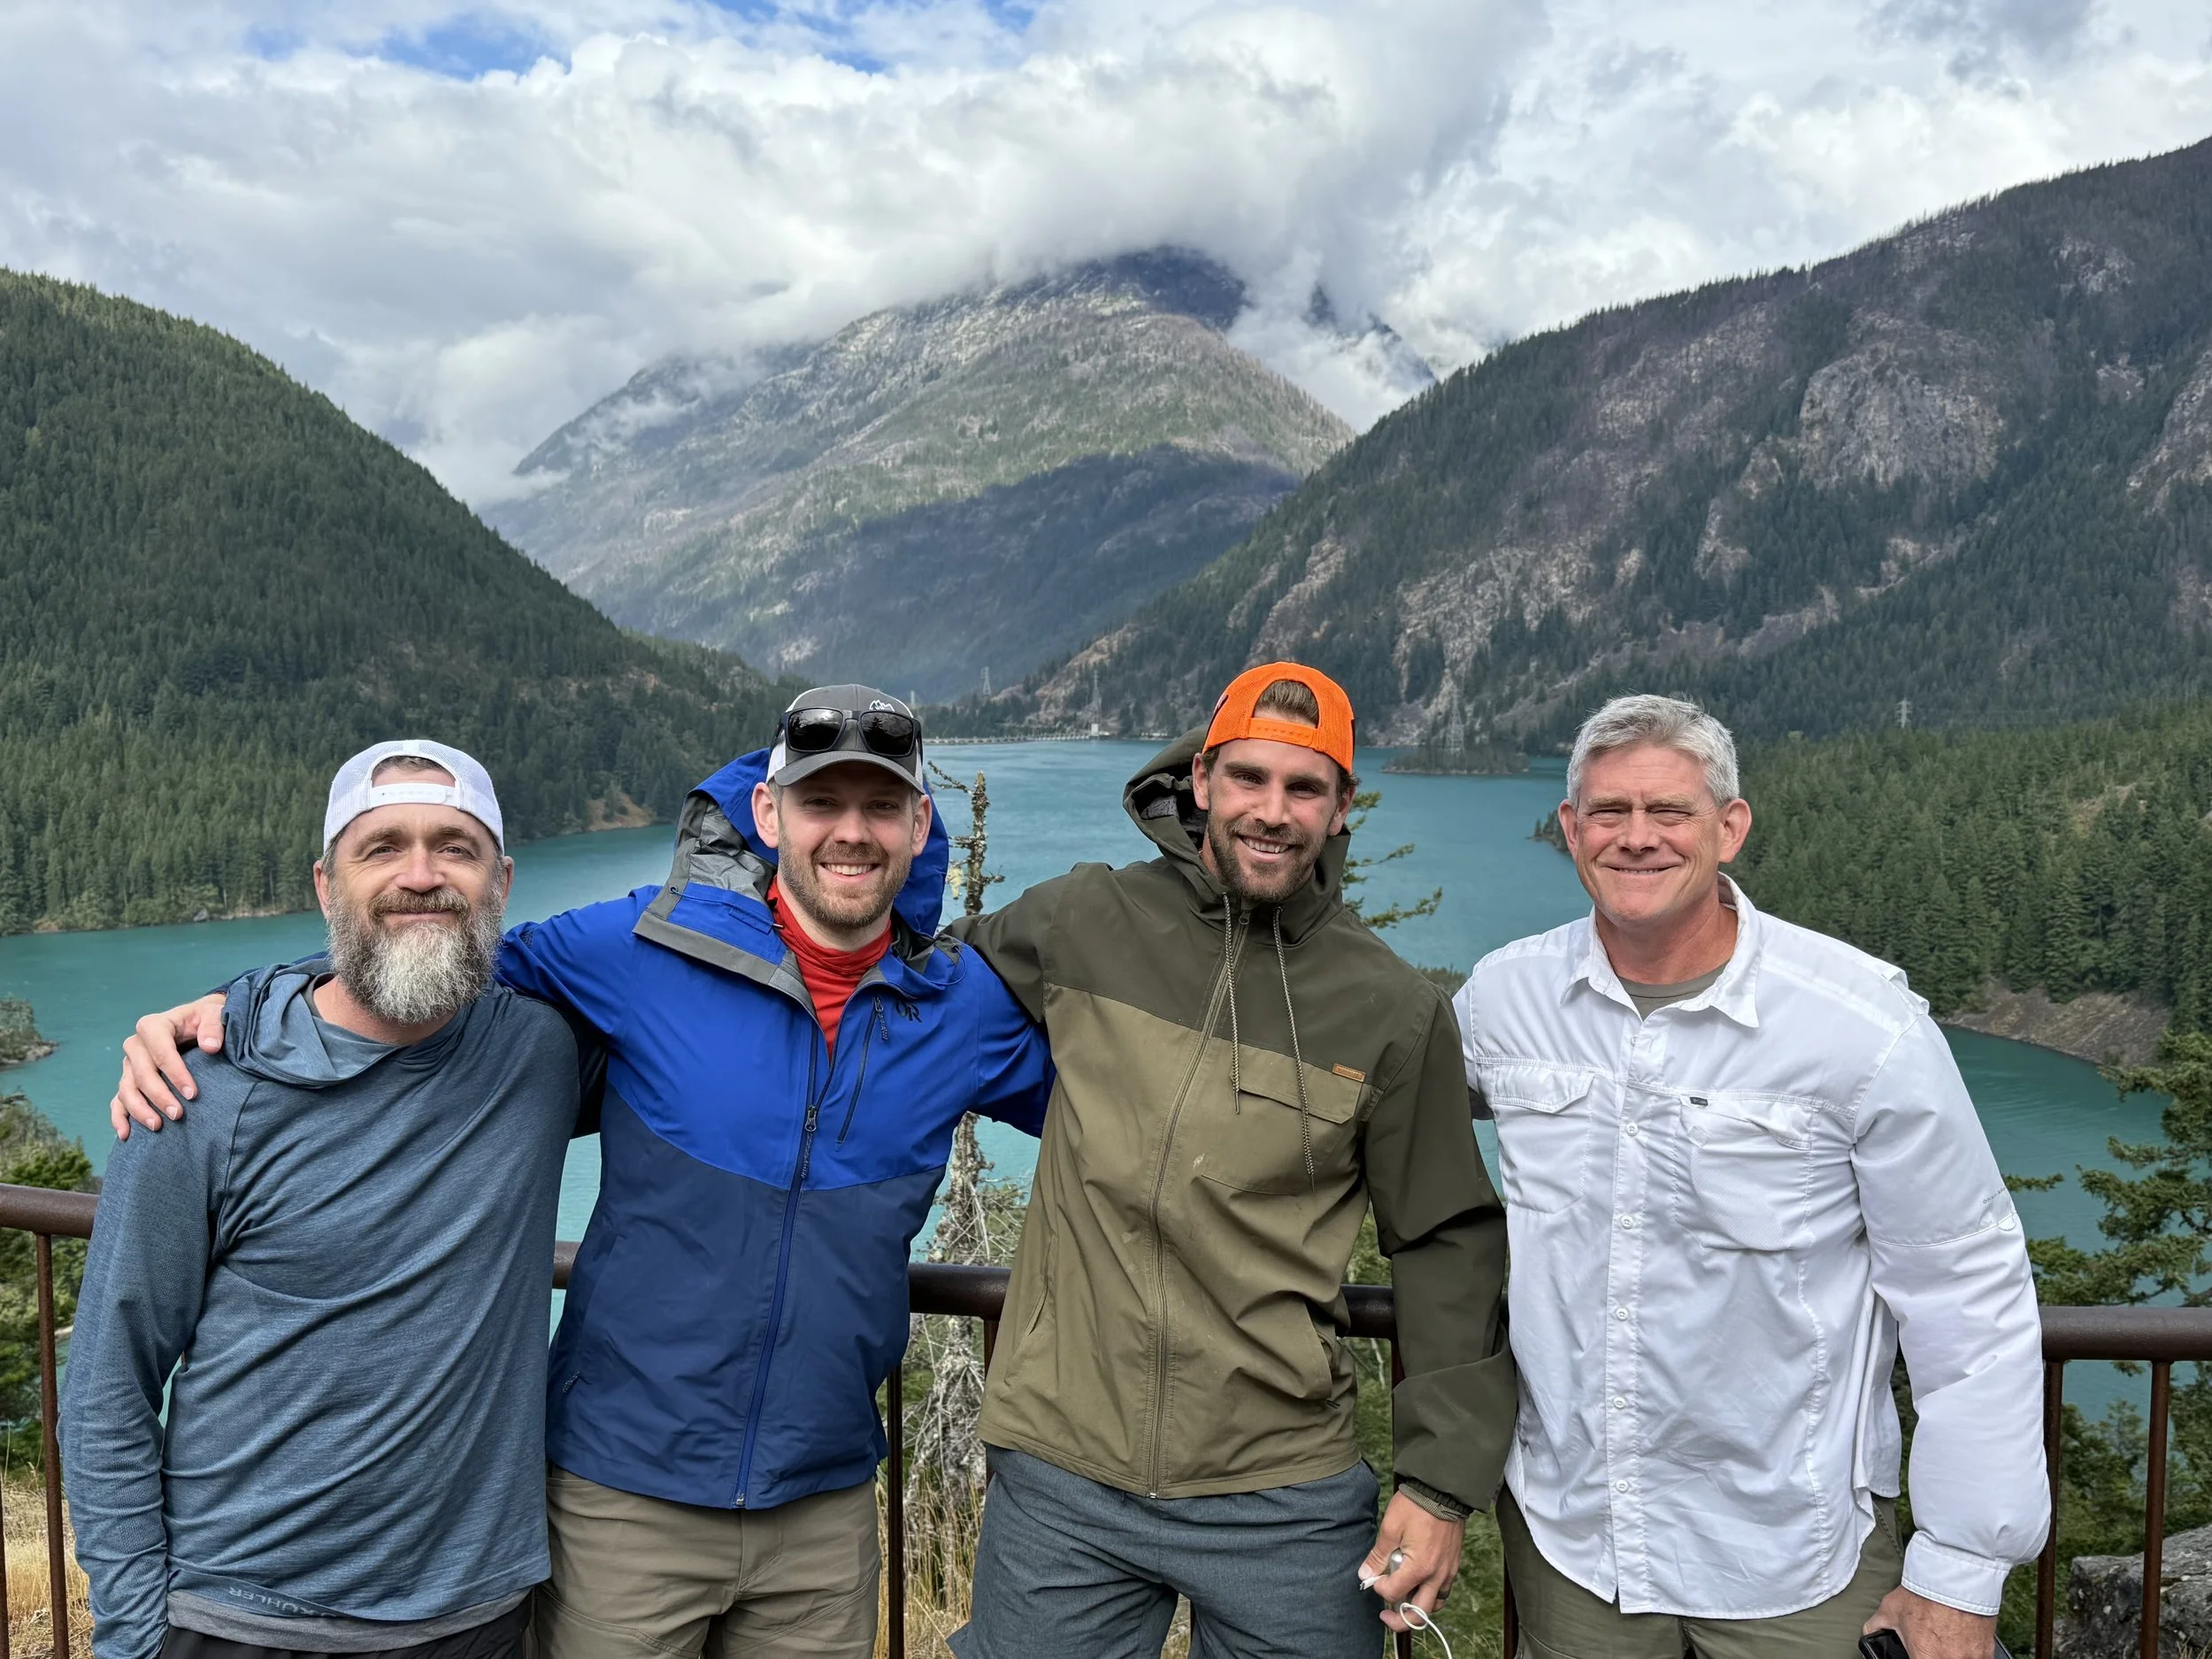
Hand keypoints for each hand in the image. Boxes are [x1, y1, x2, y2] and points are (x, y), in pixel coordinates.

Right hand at [111, 994, 226, 1139]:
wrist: (197, 1021)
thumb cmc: (205, 1018)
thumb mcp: (213, 1014)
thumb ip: (213, 1026)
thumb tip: (210, 1046)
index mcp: (154, 1026)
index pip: (161, 1051)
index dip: (175, 1074)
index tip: (193, 1094)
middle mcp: (136, 1045)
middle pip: (141, 1073)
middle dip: (159, 1096)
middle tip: (179, 1115)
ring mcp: (130, 1064)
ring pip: (126, 1089)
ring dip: (140, 1110)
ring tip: (157, 1127)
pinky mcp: (129, 1080)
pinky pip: (118, 1100)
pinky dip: (119, 1117)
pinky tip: (127, 1134)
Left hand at [1360, 1491, 1464, 1632]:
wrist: (1442, 1491)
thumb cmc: (1415, 1506)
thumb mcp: (1390, 1527)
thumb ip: (1378, 1555)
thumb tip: (1365, 1575)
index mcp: (1419, 1568)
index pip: (1394, 1593)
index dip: (1379, 1588)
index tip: (1373, 1576)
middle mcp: (1437, 1576)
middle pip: (1419, 1614)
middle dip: (1399, 1620)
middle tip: (1385, 1616)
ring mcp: (1448, 1572)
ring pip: (1434, 1605)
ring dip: (1417, 1608)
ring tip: (1402, 1600)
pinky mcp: (1454, 1565)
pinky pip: (1443, 1591)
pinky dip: (1430, 1595)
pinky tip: (1418, 1584)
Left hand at [1865, 1586, 1998, 1658]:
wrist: (1955, 1577)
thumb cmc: (1924, 1593)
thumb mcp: (1891, 1609)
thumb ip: (1877, 1626)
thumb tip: (1870, 1632)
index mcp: (1925, 1658)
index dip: (1917, 1658)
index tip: (1917, 1653)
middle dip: (1934, 1654)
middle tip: (1933, 1646)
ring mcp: (1972, 1658)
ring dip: (1953, 1654)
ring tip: (1948, 1642)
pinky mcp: (1987, 1651)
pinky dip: (1969, 1653)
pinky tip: (1961, 1641)